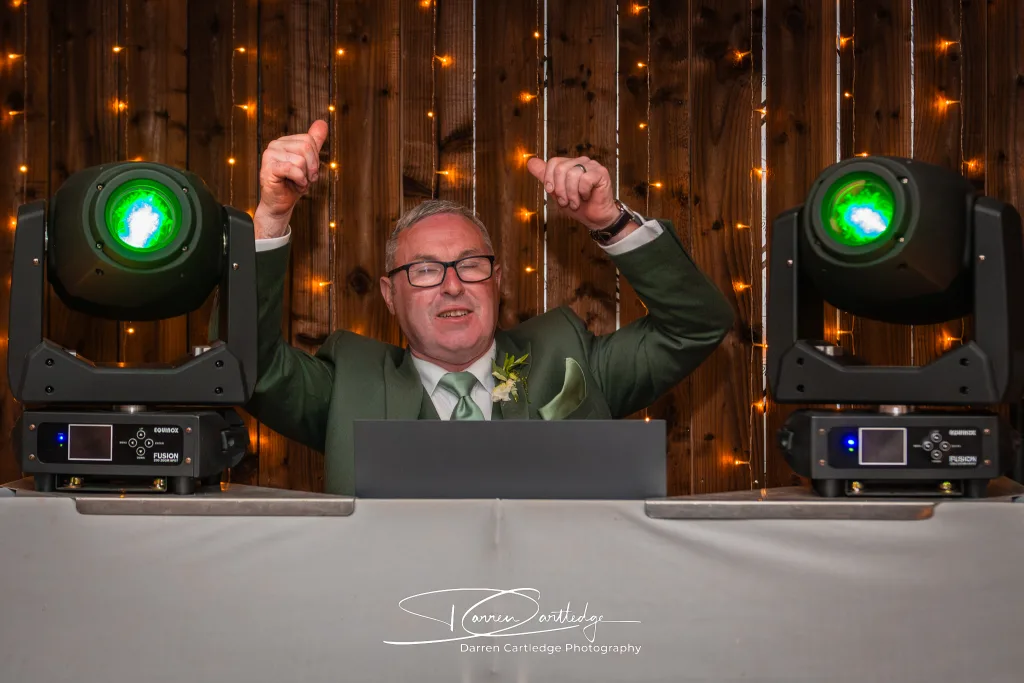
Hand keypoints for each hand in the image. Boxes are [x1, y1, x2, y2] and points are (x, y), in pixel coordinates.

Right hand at [253, 120, 327, 238]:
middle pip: (306, 147)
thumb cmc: (293, 184)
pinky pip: (293, 169)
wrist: (281, 204)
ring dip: (304, 176)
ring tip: (296, 182)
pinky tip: (293, 185)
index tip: (309, 171)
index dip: (315, 159)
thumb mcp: (309, 161)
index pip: (309, 140)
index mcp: (285, 141)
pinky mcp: (268, 168)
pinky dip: (299, 180)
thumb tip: (322, 123)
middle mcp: (275, 144)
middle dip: (311, 167)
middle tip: (305, 178)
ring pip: (301, 160)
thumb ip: (314, 141)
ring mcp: (270, 155)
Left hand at [526, 156, 620, 230]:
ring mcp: (592, 165)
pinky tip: (586, 196)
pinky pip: (585, 179)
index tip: (552, 192)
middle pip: (561, 169)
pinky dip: (583, 192)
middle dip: (560, 190)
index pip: (553, 162)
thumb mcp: (556, 192)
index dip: (549, 179)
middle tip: (566, 201)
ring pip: (572, 174)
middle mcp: (580, 162)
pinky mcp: (601, 172)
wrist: (595, 218)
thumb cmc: (579, 206)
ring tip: (575, 202)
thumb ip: (545, 177)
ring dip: (572, 194)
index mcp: (570, 164)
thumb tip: (530, 162)